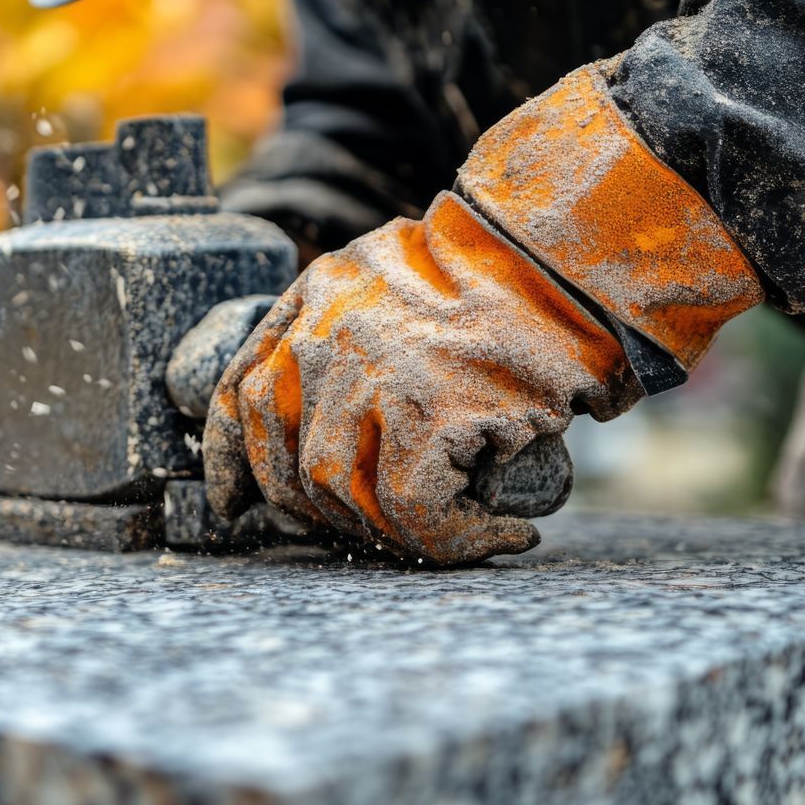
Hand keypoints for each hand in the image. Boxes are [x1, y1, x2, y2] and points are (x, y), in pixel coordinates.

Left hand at [202, 192, 639, 563]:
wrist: (573, 264)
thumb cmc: (507, 283)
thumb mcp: (398, 279)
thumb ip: (347, 329)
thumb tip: (319, 430)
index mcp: (314, 297)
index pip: (239, 392)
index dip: (231, 460)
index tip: (233, 503)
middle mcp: (326, 334)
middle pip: (287, 460)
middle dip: (322, 515)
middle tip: (381, 531)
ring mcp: (369, 375)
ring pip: (341, 494)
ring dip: (392, 531)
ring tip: (448, 531)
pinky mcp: (424, 415)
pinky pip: (410, 510)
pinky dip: (451, 539)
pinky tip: (493, 536)